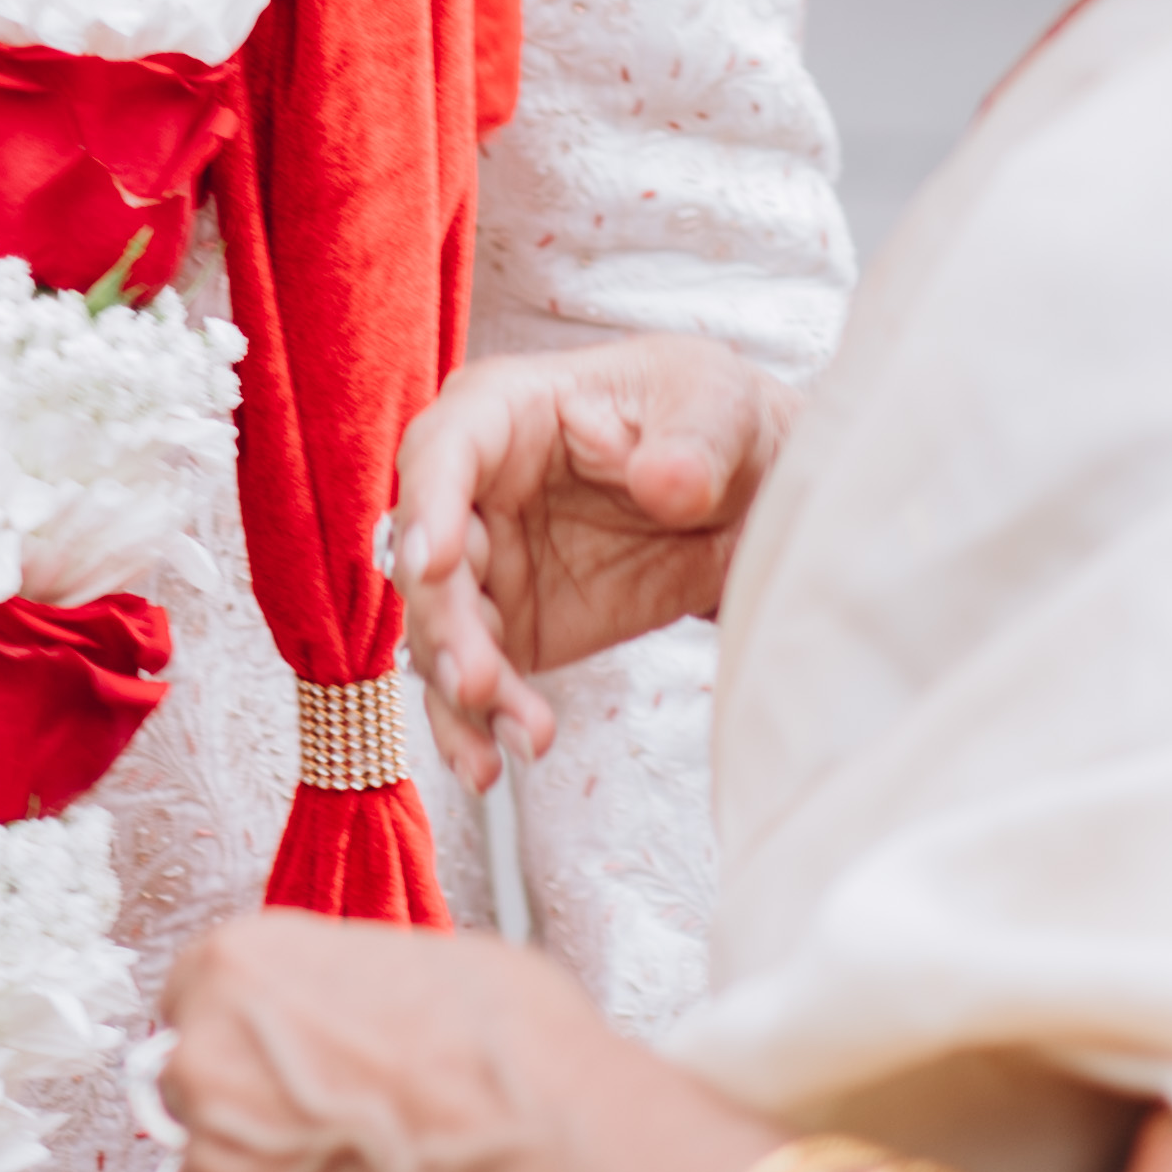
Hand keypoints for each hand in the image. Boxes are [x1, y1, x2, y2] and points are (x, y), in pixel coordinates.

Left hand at [156, 907, 603, 1171]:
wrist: (552, 1152)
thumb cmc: (507, 1050)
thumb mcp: (415, 958)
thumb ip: (340, 986)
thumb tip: (351, 1010)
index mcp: (233, 968)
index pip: (193, 1002)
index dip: (247, 1037)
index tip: (281, 1060)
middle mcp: (204, 1065)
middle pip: (192, 1096)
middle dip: (248, 1115)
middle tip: (328, 1129)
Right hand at [392, 334, 791, 789]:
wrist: (746, 496)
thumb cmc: (712, 420)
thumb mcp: (718, 407)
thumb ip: (694, 443)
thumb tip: (667, 483)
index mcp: (506, 413)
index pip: (444, 449)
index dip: (429, 506)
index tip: (436, 564)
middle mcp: (475, 491)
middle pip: (426, 556)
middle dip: (444, 623)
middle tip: (477, 680)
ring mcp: (488, 568)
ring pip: (439, 632)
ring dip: (463, 691)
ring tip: (519, 737)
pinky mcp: (511, 634)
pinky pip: (474, 686)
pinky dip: (477, 728)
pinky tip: (495, 764)